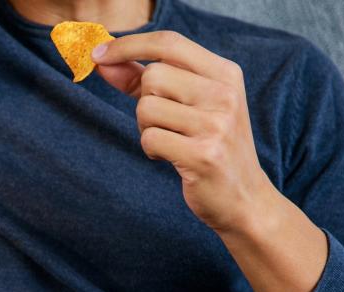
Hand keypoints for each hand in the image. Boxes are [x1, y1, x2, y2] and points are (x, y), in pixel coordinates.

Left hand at [92, 31, 275, 232]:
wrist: (244, 197)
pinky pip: (150, 138)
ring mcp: (217, 125)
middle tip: (164, 123)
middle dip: (144, 101)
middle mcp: (225, 94)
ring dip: (147, 128)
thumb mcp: (187, 104)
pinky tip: (170, 157)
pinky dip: (151, 149)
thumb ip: (143, 80)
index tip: (99, 53)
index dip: (129, 45)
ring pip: (147, 108)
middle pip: (153, 76)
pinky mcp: (204, 155)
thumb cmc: (208, 145)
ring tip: (171, 141)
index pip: (169, 43)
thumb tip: (102, 60)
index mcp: (224, 73)